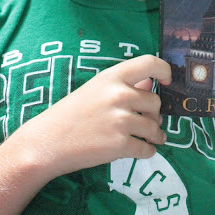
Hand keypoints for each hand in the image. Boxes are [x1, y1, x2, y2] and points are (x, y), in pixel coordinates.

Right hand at [12, 55, 171, 178]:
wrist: (47, 142)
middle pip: (156, 102)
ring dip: (155, 135)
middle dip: (154, 114)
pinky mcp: (120, 145)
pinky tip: (141, 149)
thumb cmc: (71, 113)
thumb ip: (123, 85)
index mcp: (112, 77)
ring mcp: (120, 120)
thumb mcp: (96, 89)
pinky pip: (147, 149)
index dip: (164, 70)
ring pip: (155, 127)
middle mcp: (119, 95)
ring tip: (149, 137)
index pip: (150, 63)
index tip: (167, 81)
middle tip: (146, 120)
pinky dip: (147, 151)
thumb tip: (151, 84)